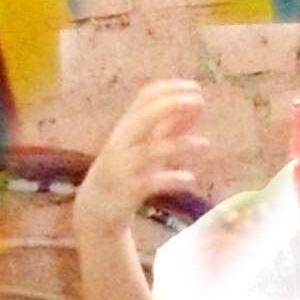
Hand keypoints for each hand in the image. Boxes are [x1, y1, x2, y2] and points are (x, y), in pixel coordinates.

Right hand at [77, 80, 214, 243]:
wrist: (94, 212)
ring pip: (148, 151)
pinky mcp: (125, 193)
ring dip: (178, 144)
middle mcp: (121, 143)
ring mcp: (121, 168)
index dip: (169, 89)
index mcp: (126, 128)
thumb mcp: (149, 146)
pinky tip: (190, 179)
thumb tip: (198, 104)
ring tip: (205, 144)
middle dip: (170, 105)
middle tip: (199, 100)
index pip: (144, 99)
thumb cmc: (125, 173)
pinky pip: (148, 183)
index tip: (195, 88)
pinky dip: (171, 179)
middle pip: (141, 117)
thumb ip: (171, 127)